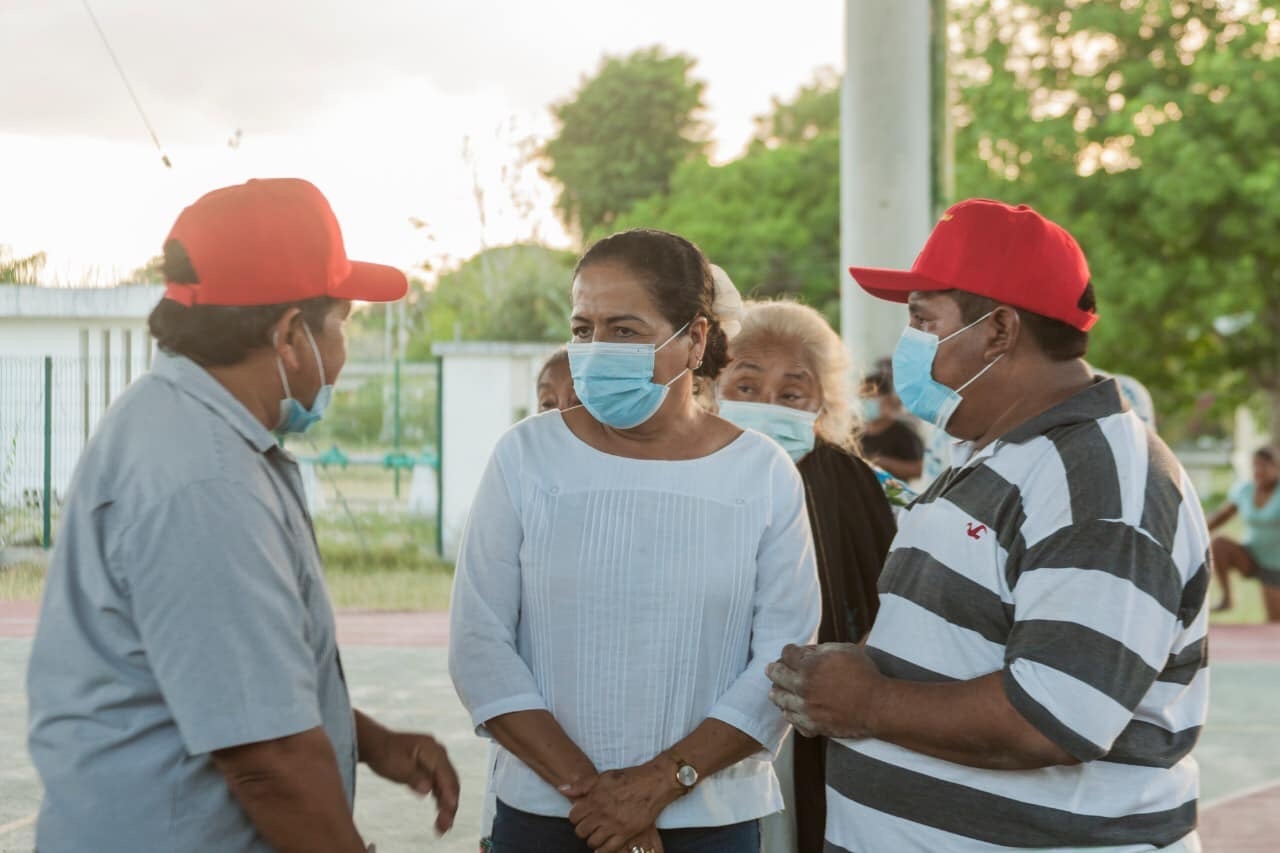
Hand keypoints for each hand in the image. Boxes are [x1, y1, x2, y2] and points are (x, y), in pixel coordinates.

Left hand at [364, 730, 459, 834]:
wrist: (376, 744)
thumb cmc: (385, 752)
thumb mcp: (397, 766)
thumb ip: (414, 777)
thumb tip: (428, 789)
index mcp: (432, 750)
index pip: (446, 774)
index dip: (450, 792)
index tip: (451, 808)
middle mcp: (438, 754)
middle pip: (450, 781)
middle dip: (450, 804)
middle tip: (445, 825)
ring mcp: (436, 761)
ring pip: (447, 785)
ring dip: (446, 804)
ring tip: (443, 825)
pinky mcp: (431, 768)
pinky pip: (440, 785)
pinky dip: (441, 799)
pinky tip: (439, 812)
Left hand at [563, 762, 677, 851]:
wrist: (653, 783)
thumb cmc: (628, 778)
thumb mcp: (603, 776)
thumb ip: (581, 785)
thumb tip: (562, 789)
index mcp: (594, 798)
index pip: (573, 816)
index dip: (575, 817)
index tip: (581, 816)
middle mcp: (602, 813)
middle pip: (581, 831)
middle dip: (582, 830)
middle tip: (588, 826)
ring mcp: (614, 825)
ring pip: (593, 842)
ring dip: (592, 840)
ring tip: (596, 835)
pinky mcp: (626, 833)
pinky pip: (609, 849)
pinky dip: (603, 850)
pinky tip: (602, 847)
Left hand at [765, 643, 883, 739]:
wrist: (878, 706)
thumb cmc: (865, 675)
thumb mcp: (844, 650)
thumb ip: (821, 650)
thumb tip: (806, 652)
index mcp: (810, 666)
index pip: (787, 654)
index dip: (788, 651)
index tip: (789, 652)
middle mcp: (803, 687)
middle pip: (777, 676)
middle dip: (774, 669)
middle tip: (771, 669)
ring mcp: (806, 708)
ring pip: (780, 699)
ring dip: (777, 692)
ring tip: (774, 691)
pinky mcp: (812, 725)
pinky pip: (792, 720)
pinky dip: (789, 713)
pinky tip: (789, 710)